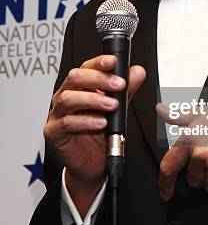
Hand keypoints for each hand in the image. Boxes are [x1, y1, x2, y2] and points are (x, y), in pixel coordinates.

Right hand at [45, 55, 144, 214]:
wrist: (93, 163)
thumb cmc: (100, 133)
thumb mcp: (118, 110)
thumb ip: (127, 91)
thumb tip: (137, 72)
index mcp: (81, 87)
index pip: (87, 67)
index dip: (99, 62)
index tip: (114, 61)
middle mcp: (67, 96)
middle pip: (75, 78)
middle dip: (99, 78)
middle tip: (119, 84)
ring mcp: (58, 113)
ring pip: (69, 98)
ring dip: (93, 99)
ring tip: (112, 106)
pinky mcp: (54, 131)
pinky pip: (66, 123)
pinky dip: (85, 121)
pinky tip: (101, 123)